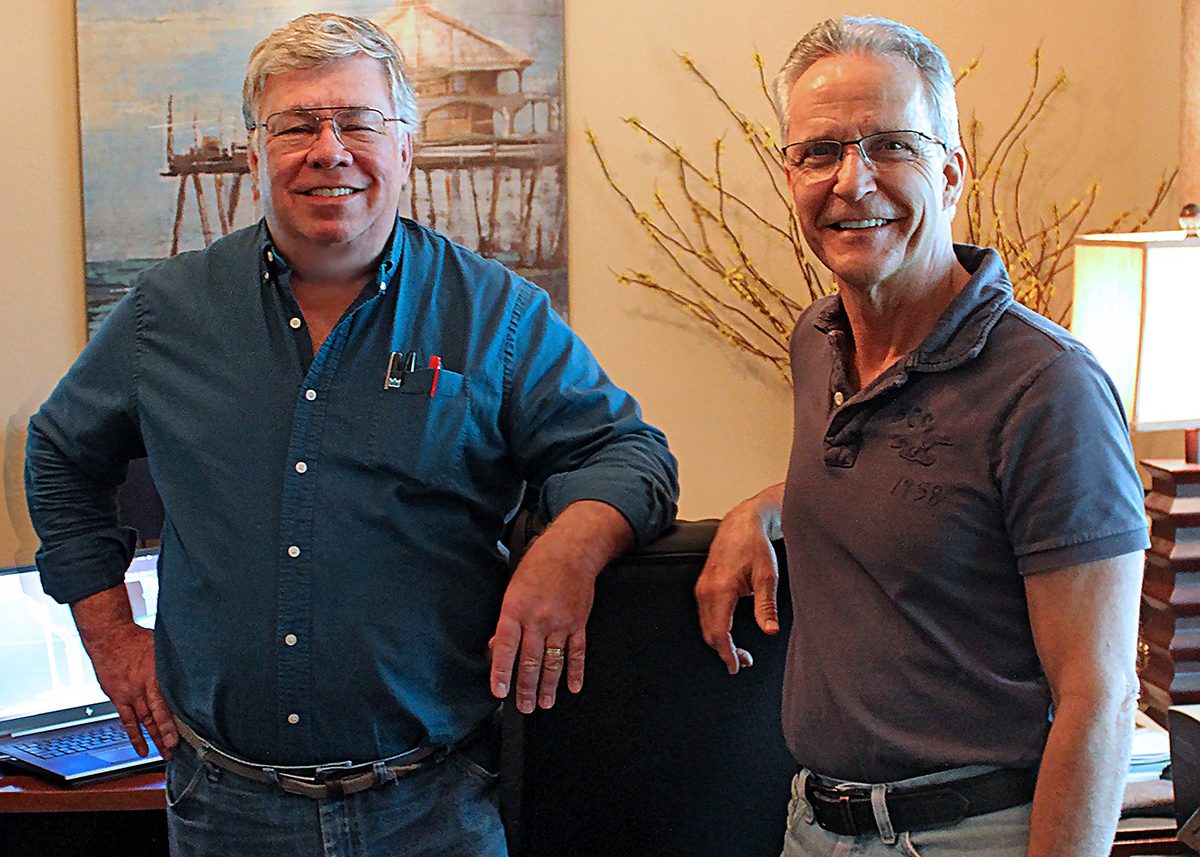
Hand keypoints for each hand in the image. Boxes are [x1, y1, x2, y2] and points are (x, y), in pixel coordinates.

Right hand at [79, 619, 176, 758]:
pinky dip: (134, 736)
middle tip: (174, 752)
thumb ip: (176, 662)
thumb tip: (198, 665)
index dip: (172, 722)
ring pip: (143, 722)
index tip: (180, 737)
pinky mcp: (118, 698)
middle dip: (165, 736)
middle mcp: (141, 688)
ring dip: (154, 739)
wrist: (109, 638)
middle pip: (155, 716)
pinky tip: (141, 748)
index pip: (165, 704)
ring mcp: (128, 695)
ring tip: (163, 754)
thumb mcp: (163, 647)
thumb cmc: (137, 639)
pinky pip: (127, 721)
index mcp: (155, 675)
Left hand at [488, 500, 631, 713]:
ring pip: (553, 661)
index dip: (501, 671)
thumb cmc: (538, 566)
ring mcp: (560, 623)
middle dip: (526, 688)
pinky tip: (572, 687)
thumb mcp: (512, 589)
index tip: (500, 692)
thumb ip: (505, 621)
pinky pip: (577, 653)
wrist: (572, 552)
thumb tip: (494, 647)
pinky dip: (576, 672)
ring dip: (548, 686)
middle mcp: (538, 619)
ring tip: (544, 703)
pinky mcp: (578, 624)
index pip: (505, 647)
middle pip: (530, 661)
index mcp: (516, 609)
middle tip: (524, 707)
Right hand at [694, 487, 782, 674]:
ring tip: (739, 651)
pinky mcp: (703, 585)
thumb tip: (770, 630)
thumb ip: (766, 606)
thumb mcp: (767, 576)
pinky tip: (728, 631)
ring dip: (720, 641)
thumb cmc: (755, 545)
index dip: (728, 654)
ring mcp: (702, 587)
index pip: (720, 632)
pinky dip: (715, 628)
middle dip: (725, 651)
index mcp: (720, 590)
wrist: (742, 522)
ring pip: (706, 625)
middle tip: (744, 661)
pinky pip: (705, 614)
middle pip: (710, 633)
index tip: (736, 667)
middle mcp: (706, 590)